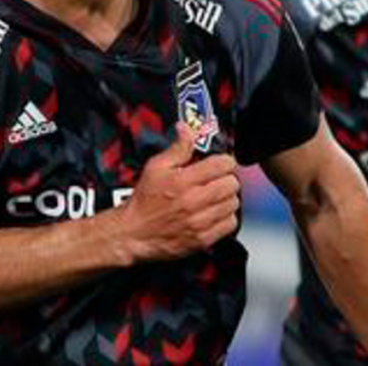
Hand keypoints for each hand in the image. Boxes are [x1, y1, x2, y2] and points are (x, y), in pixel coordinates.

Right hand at [114, 120, 239, 262]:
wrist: (134, 234)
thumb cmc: (144, 200)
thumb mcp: (155, 167)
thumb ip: (177, 148)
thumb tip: (186, 128)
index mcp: (183, 181)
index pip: (223, 165)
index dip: (224, 161)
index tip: (219, 164)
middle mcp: (194, 201)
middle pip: (232, 184)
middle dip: (226, 179)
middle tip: (216, 180)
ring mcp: (200, 222)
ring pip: (233, 204)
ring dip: (226, 198)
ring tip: (214, 197)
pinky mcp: (203, 240)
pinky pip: (230, 224)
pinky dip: (225, 218)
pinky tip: (214, 213)